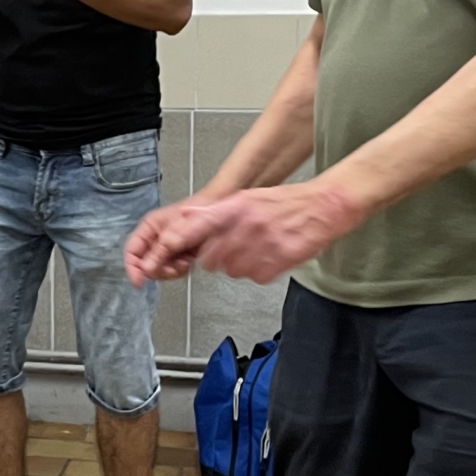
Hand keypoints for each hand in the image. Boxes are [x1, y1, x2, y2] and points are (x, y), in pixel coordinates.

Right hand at [126, 193, 230, 284]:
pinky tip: (189, 260)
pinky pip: (173, 270)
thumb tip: (145, 270)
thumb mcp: (177, 234)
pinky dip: (181, 269)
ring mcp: (167, 248)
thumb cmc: (198, 215)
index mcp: (149, 228)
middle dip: (159, 270)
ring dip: (172, 270)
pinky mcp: (178, 255)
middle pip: (145, 264)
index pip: (131, 251)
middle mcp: (155, 239)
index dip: (132, 268)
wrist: (219, 213)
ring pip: (159, 269)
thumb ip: (160, 252)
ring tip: (185, 261)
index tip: (138, 282)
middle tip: (172, 268)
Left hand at [127, 181, 366, 285]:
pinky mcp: (271, 268)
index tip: (151, 263)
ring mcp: (257, 251)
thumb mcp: (246, 198)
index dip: (167, 249)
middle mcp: (241, 229)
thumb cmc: (285, 203)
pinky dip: (257, 269)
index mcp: (232, 209)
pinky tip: (270, 253)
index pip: (188, 231)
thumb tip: (185, 219)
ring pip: (229, 270)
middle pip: (208, 259)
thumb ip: (214, 212)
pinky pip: (251, 277)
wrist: (323, 209)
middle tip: (235, 243)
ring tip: (258, 245)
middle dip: (216, 255)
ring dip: (237, 263)